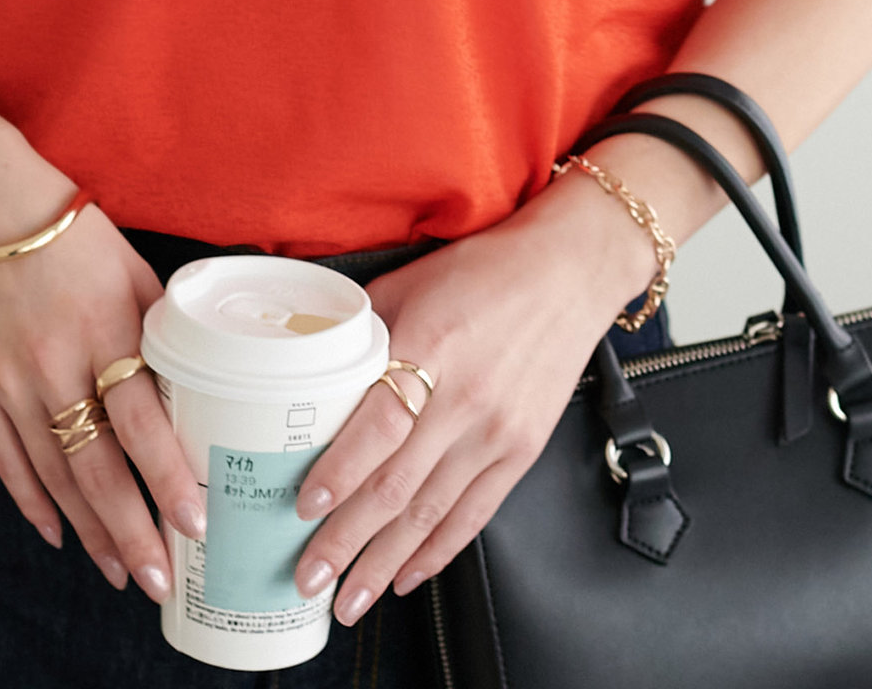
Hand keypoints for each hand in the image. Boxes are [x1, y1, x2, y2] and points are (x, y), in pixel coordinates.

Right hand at [0, 117, 202, 605]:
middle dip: (132, 530)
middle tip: (160, 580)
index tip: (195, 522)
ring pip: (52, 475)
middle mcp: (55, 362)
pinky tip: (61, 534)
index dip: (168, 478)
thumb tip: (199, 378)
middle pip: (96, 465)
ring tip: (120, 572)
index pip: (141, 420)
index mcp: (106, 328)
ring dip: (90, 530)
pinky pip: (6, 459)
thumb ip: (159, 327)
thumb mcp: (132, 268)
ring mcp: (9, 379)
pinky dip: (34, 503)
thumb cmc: (70, 230)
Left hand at [288, 187, 647, 623]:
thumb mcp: (411, 281)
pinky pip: (475, 513)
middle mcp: (466, 396)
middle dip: (347, 540)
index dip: (339, 473)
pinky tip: (407, 576)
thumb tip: (312, 364)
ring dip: (385, 563)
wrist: (569, 273)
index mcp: (431, 344)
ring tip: (348, 600)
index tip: (302, 509)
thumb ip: (364, 329)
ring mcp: (498, 430)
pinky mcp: (522, 450)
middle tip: (307, 579)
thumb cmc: (484, 270)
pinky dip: (438, 551)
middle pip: (397, 483)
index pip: (378, 424)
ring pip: (431, 512)